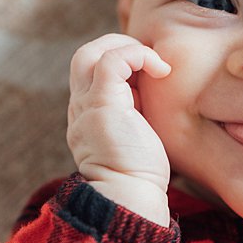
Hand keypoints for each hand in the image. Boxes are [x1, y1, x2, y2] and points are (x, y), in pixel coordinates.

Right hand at [67, 34, 172, 223]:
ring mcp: (86, 104)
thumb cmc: (141, 175)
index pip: (95, 72)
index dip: (123, 63)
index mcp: (89, 114)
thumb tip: (160, 104)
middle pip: (84, 56)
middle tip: (152, 60)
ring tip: (156, 63)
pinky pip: (110, 61)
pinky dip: (136, 55)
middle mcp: (81, 106)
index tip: (153, 74)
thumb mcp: (139, 136)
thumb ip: (139, 117)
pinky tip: (161, 70)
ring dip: (126, 48)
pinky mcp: (102, 103)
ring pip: (90, 52)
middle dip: (118, 47)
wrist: (129, 195)